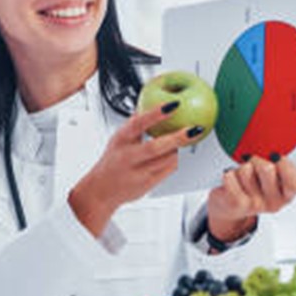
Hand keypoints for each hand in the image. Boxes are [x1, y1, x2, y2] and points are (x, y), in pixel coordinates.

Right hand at [69, 102, 205, 236]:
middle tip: (194, 129)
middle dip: (177, 138)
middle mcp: (128, 157)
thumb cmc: (111, 162)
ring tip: (194, 139)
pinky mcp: (148, 184)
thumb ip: (134, 124)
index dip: (155, 113)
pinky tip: (188, 154)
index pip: (138, 124)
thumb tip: (147, 104)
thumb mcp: (117, 139)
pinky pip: (168, 171)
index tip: (173, 105)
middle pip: (155, 147)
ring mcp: (138, 172)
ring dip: (182, 150)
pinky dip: (179, 161)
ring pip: (166, 161)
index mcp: (121, 140)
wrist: (101, 191)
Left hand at [206, 153, 295, 242]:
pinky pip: (230, 178)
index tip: (275, 156)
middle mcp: (274, 202)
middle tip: (253, 166)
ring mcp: (256, 205)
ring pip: (246, 170)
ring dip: (241, 168)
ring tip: (242, 177)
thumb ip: (276, 163)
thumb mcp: (271, 175)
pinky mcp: (237, 205)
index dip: (285, 165)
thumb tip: (271, 151)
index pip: (295, 182)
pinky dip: (228, 174)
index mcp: (287, 194)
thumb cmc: (253, 185)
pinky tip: (232, 180)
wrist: (229, 207)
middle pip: (268, 168)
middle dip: (258, 160)